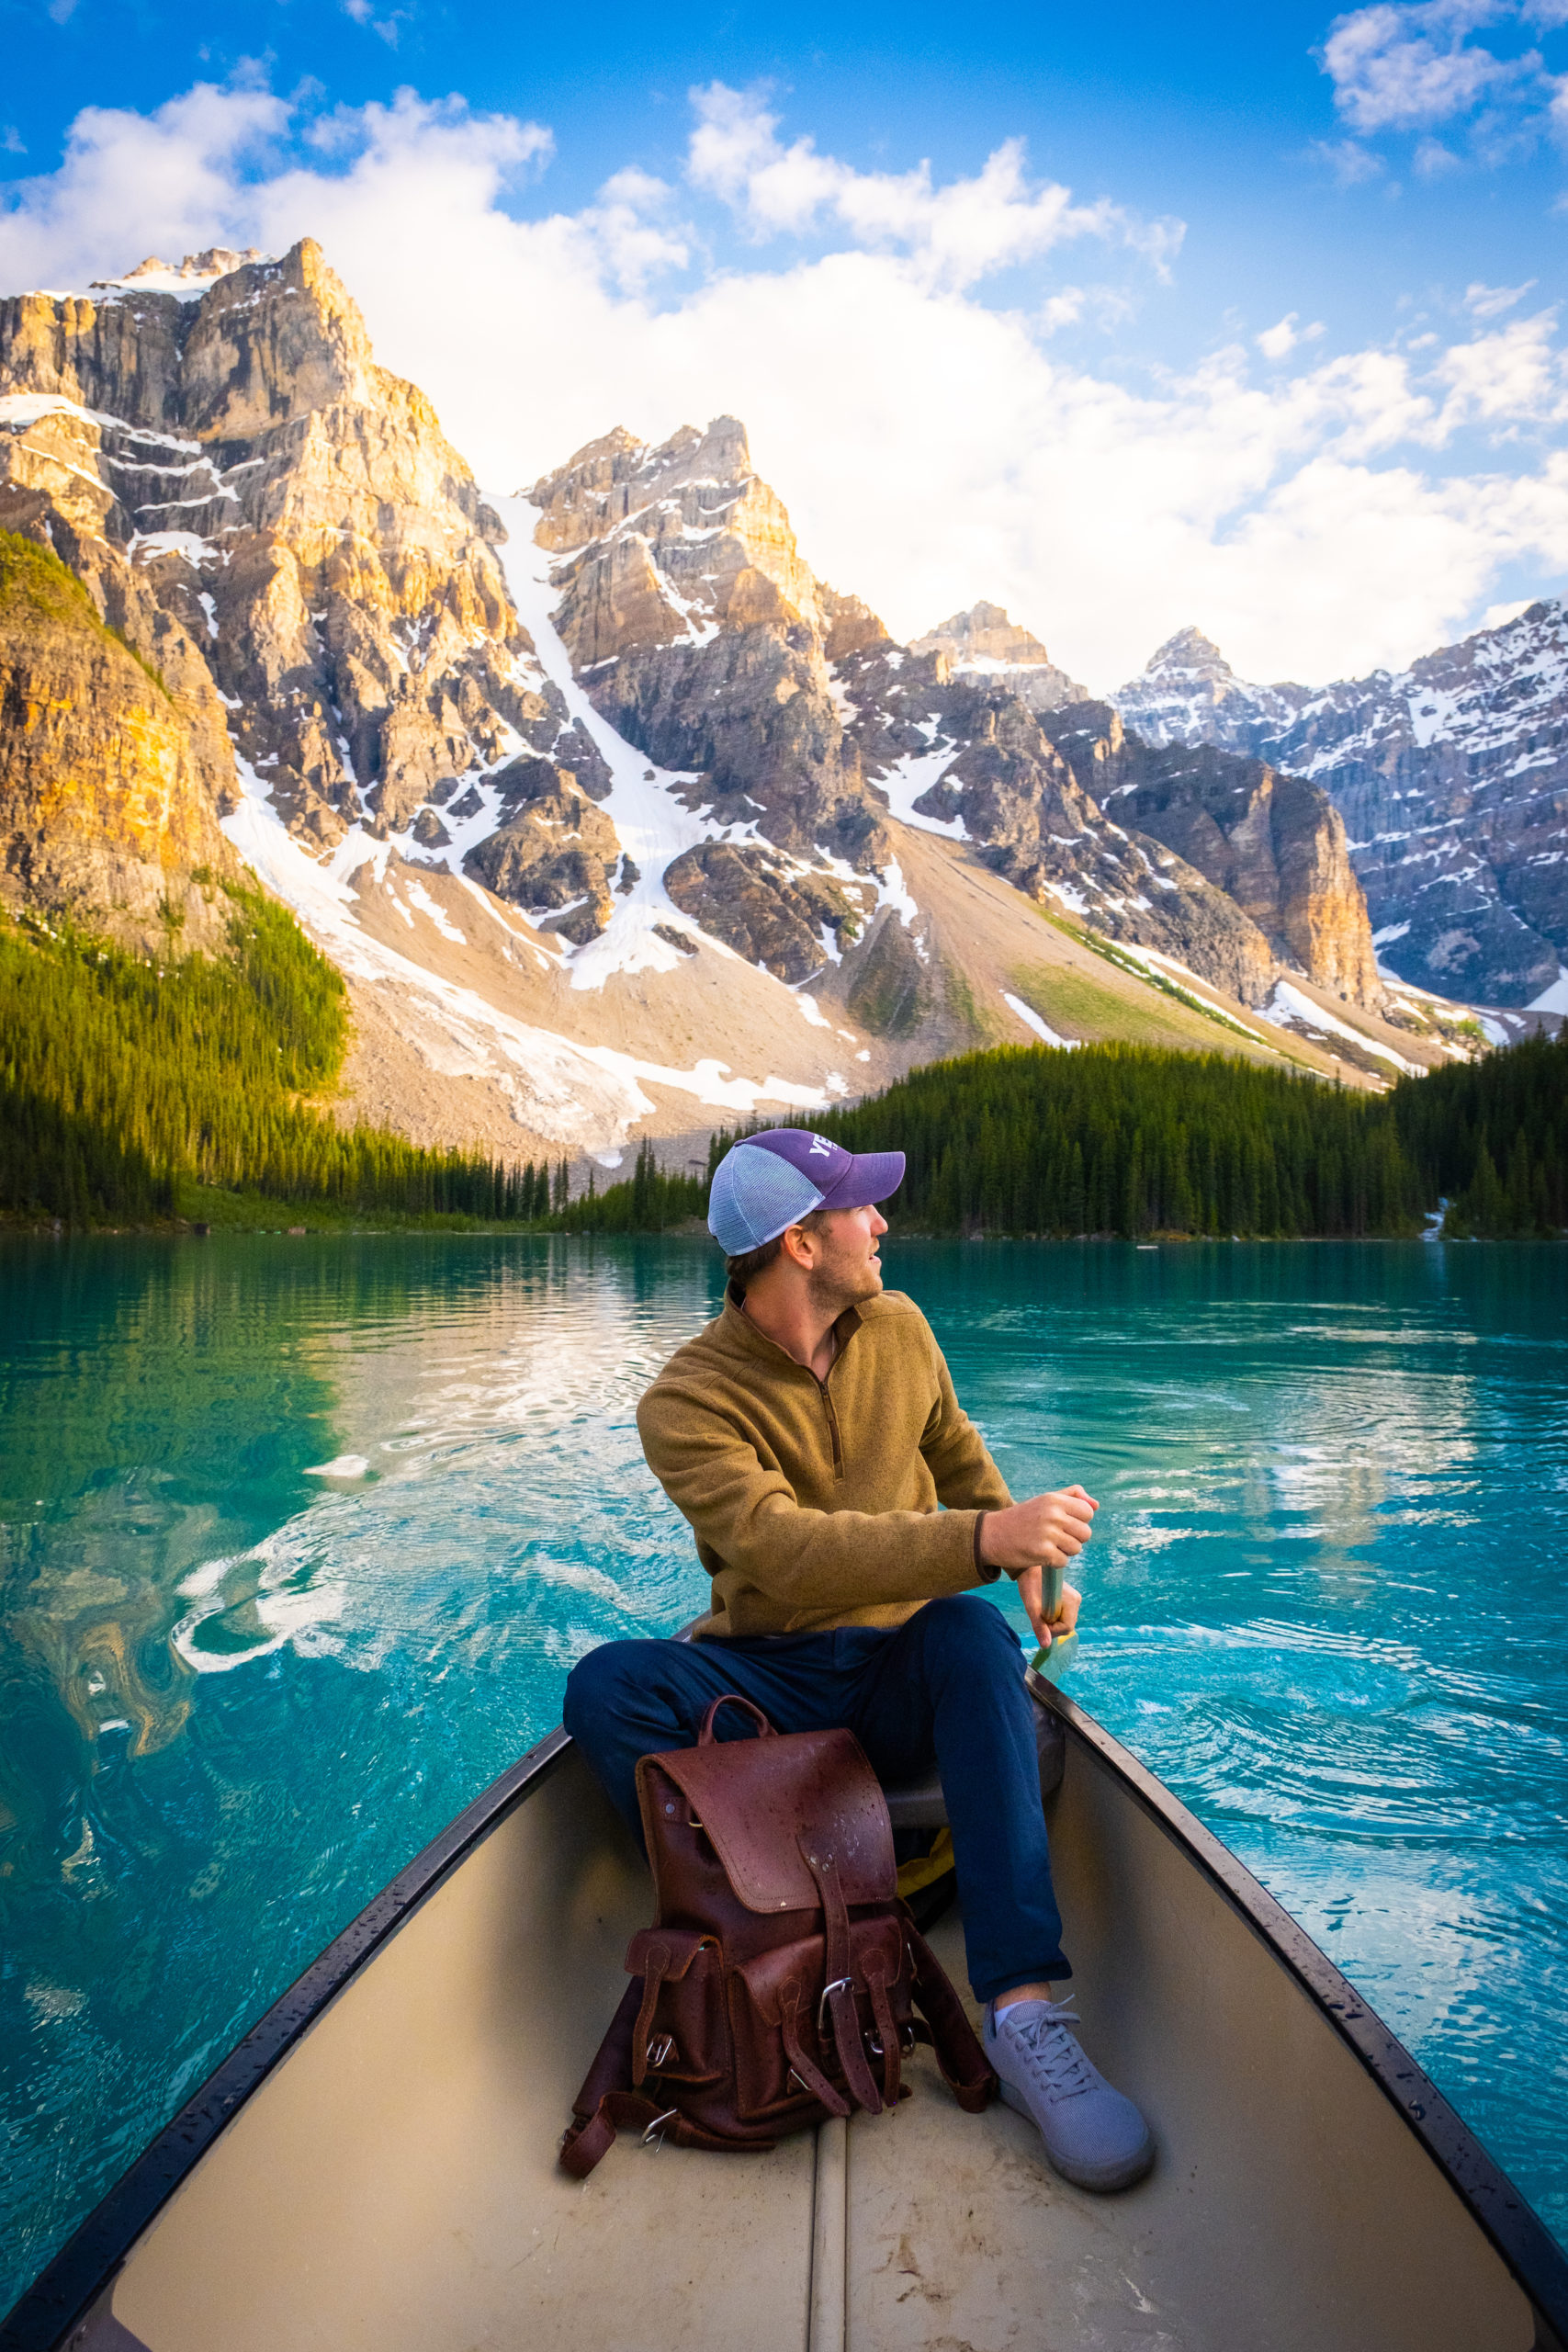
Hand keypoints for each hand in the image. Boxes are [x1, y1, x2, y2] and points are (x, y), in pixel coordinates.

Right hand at [980, 1485, 1097, 1573]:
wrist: (992, 1535)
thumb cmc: (1022, 1518)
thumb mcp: (1045, 1500)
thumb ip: (1072, 1497)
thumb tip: (1096, 1505)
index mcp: (1054, 1500)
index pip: (1087, 1512)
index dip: (1079, 1521)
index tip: (1064, 1524)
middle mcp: (1053, 1515)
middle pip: (1085, 1533)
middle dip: (1074, 1538)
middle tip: (1056, 1538)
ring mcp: (1048, 1534)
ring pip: (1077, 1549)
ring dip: (1065, 1551)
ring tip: (1048, 1545)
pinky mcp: (1042, 1553)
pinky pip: (1064, 1562)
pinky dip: (1055, 1562)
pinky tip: (1041, 1555)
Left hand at [1016, 1566, 1082, 1650]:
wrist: (1030, 1568)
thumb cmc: (1030, 1585)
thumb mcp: (1032, 1608)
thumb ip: (1039, 1627)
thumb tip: (1045, 1646)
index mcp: (1072, 1601)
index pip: (1066, 1628)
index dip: (1052, 1630)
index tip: (1040, 1621)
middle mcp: (1076, 1600)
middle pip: (1067, 1626)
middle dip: (1052, 1626)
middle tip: (1038, 1615)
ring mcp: (1074, 1599)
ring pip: (1065, 1621)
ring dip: (1052, 1621)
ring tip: (1041, 1609)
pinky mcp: (1070, 1599)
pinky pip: (1064, 1615)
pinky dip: (1054, 1616)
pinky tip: (1045, 1607)